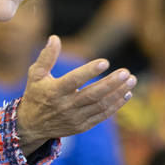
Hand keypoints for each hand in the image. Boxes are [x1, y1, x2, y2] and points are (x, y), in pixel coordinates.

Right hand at [15, 35, 135, 148]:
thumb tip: (54, 38)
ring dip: (118, 93)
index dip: (89, 72)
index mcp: (54, 91)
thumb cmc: (36, 94)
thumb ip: (46, 57)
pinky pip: (102, 115)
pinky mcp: (82, 126)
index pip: (73, 81)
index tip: (105, 62)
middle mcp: (65, 106)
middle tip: (126, 72)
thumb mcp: (36, 75)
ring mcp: (75, 117)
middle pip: (92, 95)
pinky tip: (126, 94)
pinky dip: (116, 105)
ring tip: (131, 80)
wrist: (32, 125)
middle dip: (111, 83)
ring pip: (101, 105)